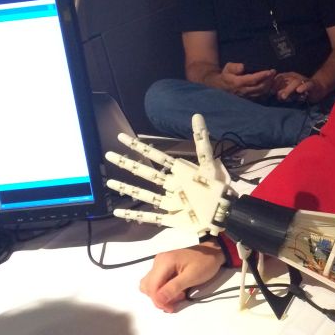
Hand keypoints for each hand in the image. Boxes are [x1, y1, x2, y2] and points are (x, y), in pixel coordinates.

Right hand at [105, 114, 233, 236]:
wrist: (225, 213)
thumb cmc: (218, 188)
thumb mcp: (211, 164)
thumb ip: (201, 141)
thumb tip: (197, 115)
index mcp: (179, 172)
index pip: (155, 156)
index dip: (139, 147)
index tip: (123, 137)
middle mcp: (171, 185)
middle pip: (145, 173)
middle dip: (127, 164)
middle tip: (109, 155)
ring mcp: (169, 202)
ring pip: (143, 194)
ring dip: (126, 188)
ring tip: (109, 183)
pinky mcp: (171, 219)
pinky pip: (150, 218)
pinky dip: (135, 216)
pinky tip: (119, 212)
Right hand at [139, 243, 224, 311]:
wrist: (212, 252)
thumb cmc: (205, 263)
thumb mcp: (192, 277)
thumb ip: (174, 288)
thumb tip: (158, 300)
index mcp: (164, 262)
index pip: (152, 287)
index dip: (159, 301)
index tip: (171, 308)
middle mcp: (158, 262)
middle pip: (148, 287)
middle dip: (160, 298)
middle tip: (178, 299)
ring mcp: (160, 264)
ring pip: (151, 285)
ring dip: (161, 295)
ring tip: (178, 294)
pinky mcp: (163, 267)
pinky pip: (157, 282)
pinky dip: (164, 290)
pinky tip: (177, 290)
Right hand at [214, 62, 275, 97]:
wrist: (221, 86)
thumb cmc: (226, 74)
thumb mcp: (227, 67)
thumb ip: (234, 67)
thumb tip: (242, 67)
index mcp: (238, 83)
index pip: (252, 80)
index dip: (262, 76)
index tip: (269, 71)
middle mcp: (243, 91)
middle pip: (259, 87)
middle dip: (268, 80)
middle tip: (274, 72)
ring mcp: (247, 96)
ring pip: (261, 92)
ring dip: (269, 85)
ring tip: (274, 77)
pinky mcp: (249, 98)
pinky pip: (260, 96)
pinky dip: (267, 90)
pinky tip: (271, 84)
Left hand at [273, 72, 324, 102]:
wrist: (317, 89)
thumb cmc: (301, 91)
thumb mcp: (290, 91)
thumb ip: (283, 92)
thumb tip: (276, 96)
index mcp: (289, 76)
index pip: (279, 77)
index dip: (274, 84)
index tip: (270, 92)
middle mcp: (295, 76)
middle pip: (286, 80)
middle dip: (280, 87)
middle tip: (276, 95)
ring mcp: (303, 80)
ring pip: (295, 82)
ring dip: (288, 90)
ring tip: (284, 97)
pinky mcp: (311, 84)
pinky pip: (307, 85)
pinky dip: (303, 87)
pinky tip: (299, 91)